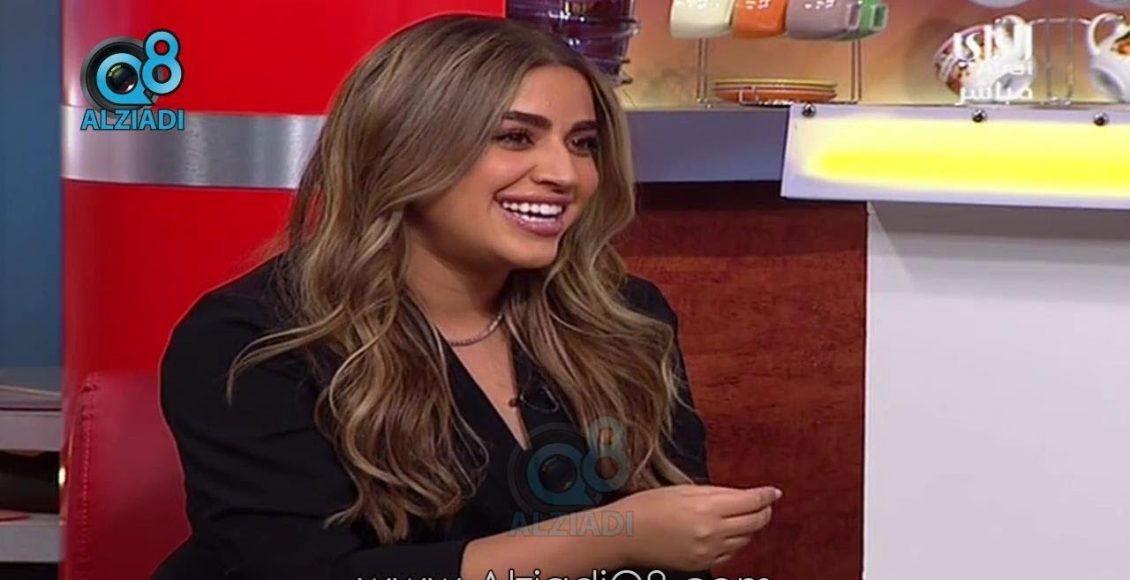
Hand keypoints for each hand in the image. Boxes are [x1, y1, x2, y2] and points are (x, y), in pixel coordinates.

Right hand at [610, 484, 780, 570]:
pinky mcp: (702, 565)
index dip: (766, 496)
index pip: (751, 502)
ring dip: (749, 527)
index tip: (773, 492)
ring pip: (745, 540)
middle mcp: (711, 533)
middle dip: (764, 511)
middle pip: (755, 523)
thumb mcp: (684, 489)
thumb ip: (717, 493)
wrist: (625, 534)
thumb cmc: (648, 506)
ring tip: (743, 516)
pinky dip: (734, 542)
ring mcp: (707, 552)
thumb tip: (743, 495)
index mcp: (707, 509)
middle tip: (765, 504)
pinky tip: (727, 533)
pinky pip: (729, 554)